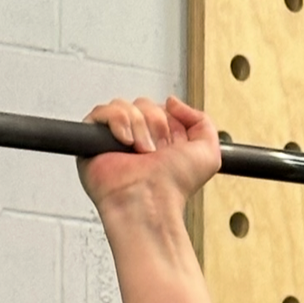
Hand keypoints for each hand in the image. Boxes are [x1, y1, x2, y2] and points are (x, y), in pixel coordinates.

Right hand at [77, 96, 220, 211]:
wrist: (150, 200)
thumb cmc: (174, 187)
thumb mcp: (209, 154)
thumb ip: (203, 122)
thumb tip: (173, 102)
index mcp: (163, 141)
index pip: (161, 108)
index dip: (169, 120)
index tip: (174, 143)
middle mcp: (140, 139)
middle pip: (143, 103)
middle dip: (155, 123)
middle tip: (156, 150)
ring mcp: (117, 139)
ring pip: (124, 105)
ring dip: (139, 126)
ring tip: (142, 151)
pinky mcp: (94, 139)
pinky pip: (103, 111)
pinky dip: (118, 122)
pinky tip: (125, 142)